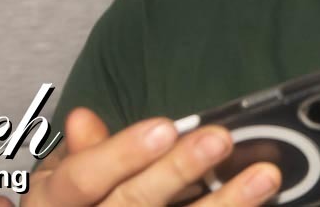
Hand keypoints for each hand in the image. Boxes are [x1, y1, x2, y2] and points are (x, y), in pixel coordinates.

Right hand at [0, 107, 278, 206]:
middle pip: (133, 205)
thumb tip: (83, 120)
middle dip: (177, 171)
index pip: (83, 179)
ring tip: (264, 177)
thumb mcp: (64, 177)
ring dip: (223, 206)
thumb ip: (82, 153)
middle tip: (220, 139)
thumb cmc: (78, 202)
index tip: (164, 127)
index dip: (121, 153)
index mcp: (55, 202)